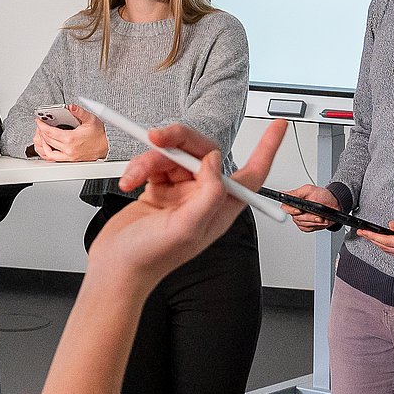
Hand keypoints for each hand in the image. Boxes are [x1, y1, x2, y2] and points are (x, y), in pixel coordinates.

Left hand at [32, 104, 107, 162]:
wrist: (107, 146)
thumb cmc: (99, 134)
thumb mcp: (90, 119)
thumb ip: (79, 112)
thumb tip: (71, 106)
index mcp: (71, 139)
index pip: (50, 133)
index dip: (42, 126)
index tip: (38, 121)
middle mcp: (68, 149)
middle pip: (47, 141)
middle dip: (41, 132)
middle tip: (40, 125)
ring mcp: (69, 156)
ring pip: (48, 152)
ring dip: (42, 144)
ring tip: (41, 136)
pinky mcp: (70, 159)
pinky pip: (54, 158)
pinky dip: (47, 153)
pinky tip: (46, 146)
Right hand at [91, 120, 287, 284]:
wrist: (115, 267)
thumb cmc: (149, 259)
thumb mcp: (186, 229)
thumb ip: (208, 194)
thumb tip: (215, 162)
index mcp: (220, 209)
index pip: (253, 174)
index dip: (267, 149)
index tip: (278, 126)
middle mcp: (203, 198)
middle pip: (204, 153)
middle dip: (180, 141)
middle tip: (159, 138)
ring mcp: (181, 193)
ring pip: (174, 155)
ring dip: (150, 160)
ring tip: (135, 176)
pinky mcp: (160, 188)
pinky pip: (155, 163)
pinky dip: (140, 167)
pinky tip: (130, 181)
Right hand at [284, 184, 339, 231]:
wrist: (334, 205)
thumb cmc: (323, 196)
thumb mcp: (310, 190)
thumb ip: (296, 193)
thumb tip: (284, 193)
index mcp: (294, 201)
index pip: (285, 207)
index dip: (291, 210)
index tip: (299, 211)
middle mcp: (295, 210)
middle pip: (296, 218)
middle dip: (308, 217)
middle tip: (317, 215)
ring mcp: (301, 219)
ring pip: (303, 224)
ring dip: (313, 221)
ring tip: (321, 217)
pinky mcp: (306, 226)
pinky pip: (307, 228)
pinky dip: (315, 225)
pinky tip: (320, 221)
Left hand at [361, 214, 393, 261]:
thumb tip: (390, 225)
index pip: (386, 240)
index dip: (373, 236)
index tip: (364, 232)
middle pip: (385, 247)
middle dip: (372, 239)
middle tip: (362, 233)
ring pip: (388, 251)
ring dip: (378, 244)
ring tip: (369, 236)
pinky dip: (386, 247)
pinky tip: (381, 242)